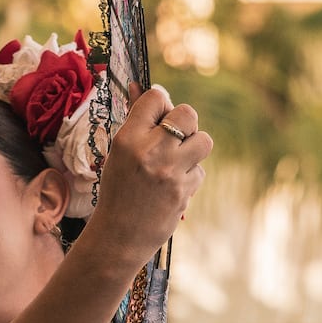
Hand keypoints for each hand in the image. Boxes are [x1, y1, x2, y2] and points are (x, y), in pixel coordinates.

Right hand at [87, 85, 210, 264]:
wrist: (118, 236)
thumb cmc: (117, 190)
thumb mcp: (118, 153)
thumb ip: (135, 122)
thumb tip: (138, 86)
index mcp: (127, 139)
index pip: (156, 98)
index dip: (162, 104)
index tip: (159, 117)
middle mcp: (150, 151)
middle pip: (188, 113)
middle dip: (185, 122)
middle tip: (174, 137)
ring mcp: (170, 172)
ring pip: (204, 141)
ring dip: (194, 148)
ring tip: (176, 161)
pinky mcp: (185, 191)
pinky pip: (200, 170)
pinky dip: (190, 176)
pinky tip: (173, 186)